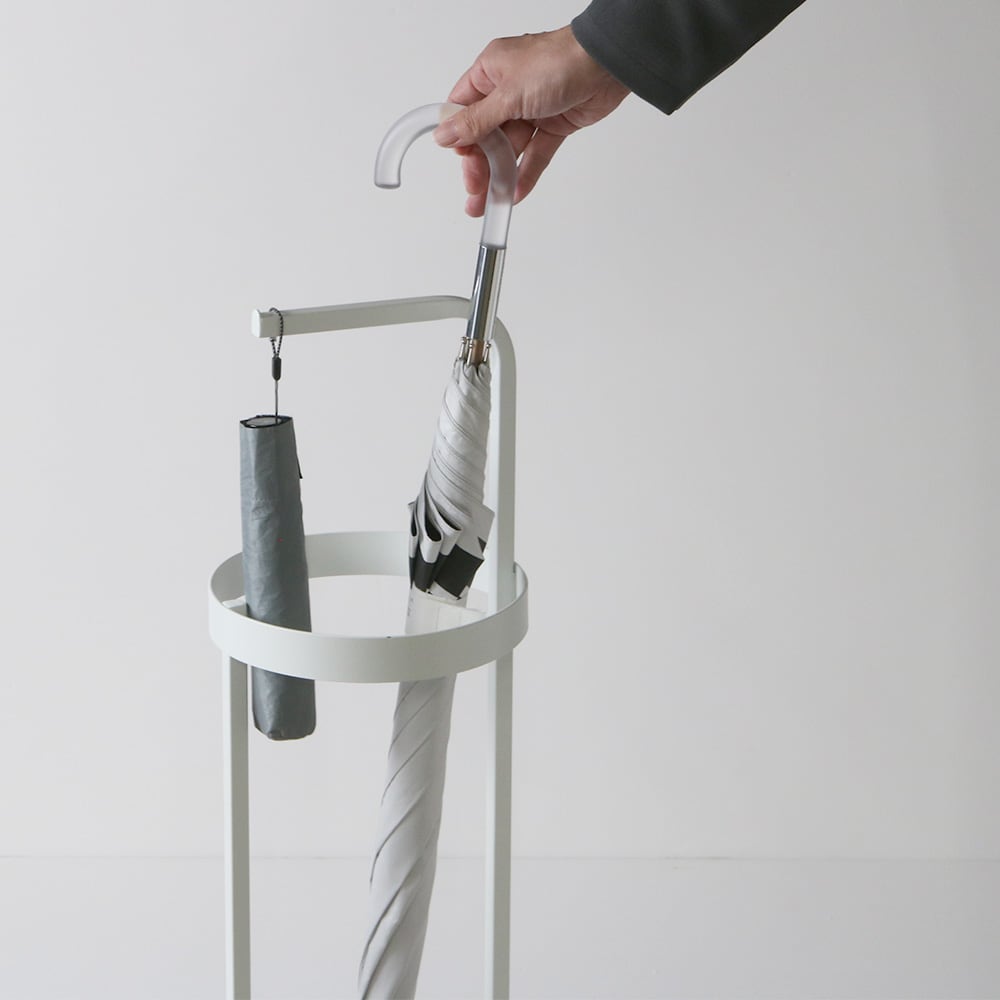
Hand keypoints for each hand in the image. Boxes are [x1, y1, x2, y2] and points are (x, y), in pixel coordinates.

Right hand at [433, 26, 629, 215]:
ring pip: (511, 148)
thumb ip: (476, 121)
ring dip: (500, 176)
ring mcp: (532, 108)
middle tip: (474, 191)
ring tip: (490, 203)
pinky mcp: (555, 124)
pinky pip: (535, 154)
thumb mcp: (507, 95)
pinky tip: (515, 193)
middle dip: (479, 165)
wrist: (606, 64)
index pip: (464, 109)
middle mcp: (509, 90)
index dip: (459, 137)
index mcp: (491, 72)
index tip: (458, 161)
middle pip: (487, 135)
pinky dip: (526, 173)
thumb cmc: (558, 62)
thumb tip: (444, 133)